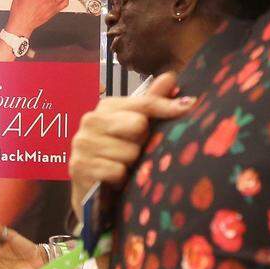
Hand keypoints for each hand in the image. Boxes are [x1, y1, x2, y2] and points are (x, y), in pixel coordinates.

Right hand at [69, 72, 195, 212]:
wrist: (91, 192)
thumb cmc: (116, 155)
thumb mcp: (134, 128)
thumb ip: (151, 103)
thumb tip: (170, 76)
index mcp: (106, 106)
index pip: (144, 103)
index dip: (167, 107)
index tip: (189, 107)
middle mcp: (91, 120)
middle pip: (138, 125)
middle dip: (141, 143)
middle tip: (133, 152)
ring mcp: (83, 143)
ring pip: (129, 153)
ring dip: (131, 165)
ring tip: (122, 167)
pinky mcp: (80, 167)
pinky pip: (117, 171)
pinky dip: (119, 179)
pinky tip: (113, 180)